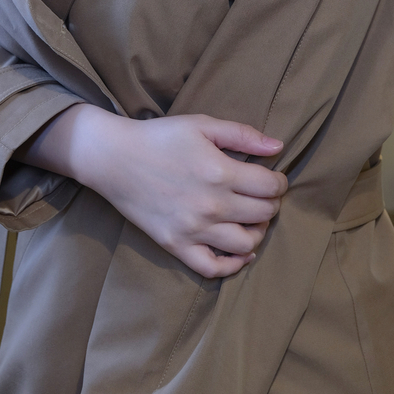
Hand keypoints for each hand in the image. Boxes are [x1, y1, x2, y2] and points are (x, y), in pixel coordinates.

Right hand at [18, 105, 287, 278]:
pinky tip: (240, 252)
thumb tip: (278, 147)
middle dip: (271, 204)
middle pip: (263, 214)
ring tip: (252, 220)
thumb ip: (243, 135)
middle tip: (263, 196)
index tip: (274, 179)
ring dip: (257, 232)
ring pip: (245, 244)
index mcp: (221, 172)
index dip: (279, 182)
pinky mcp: (176, 245)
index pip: (270, 187)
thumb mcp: (202, 125)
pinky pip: (213, 268)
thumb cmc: (160, 137)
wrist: (114, 158)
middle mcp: (211, 205)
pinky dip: (233, 265)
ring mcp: (193, 229)